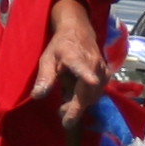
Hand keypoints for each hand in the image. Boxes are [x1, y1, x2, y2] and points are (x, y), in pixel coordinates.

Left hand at [32, 0, 108, 130]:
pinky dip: (87, 100)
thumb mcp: (47, 58)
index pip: (82, 67)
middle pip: (87, 91)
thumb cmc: (60, 47)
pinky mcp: (106, 75)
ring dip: (80, 105)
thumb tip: (37, 96)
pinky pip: (98, 93)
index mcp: (75, 57)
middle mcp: (93, 63)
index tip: (92, 81)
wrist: (78, 32)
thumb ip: (44, 77)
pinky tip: (76, 99)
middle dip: (75, 107)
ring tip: (64, 107)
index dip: (87, 75)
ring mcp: (102, 69)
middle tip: (60, 113)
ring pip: (93, 95)